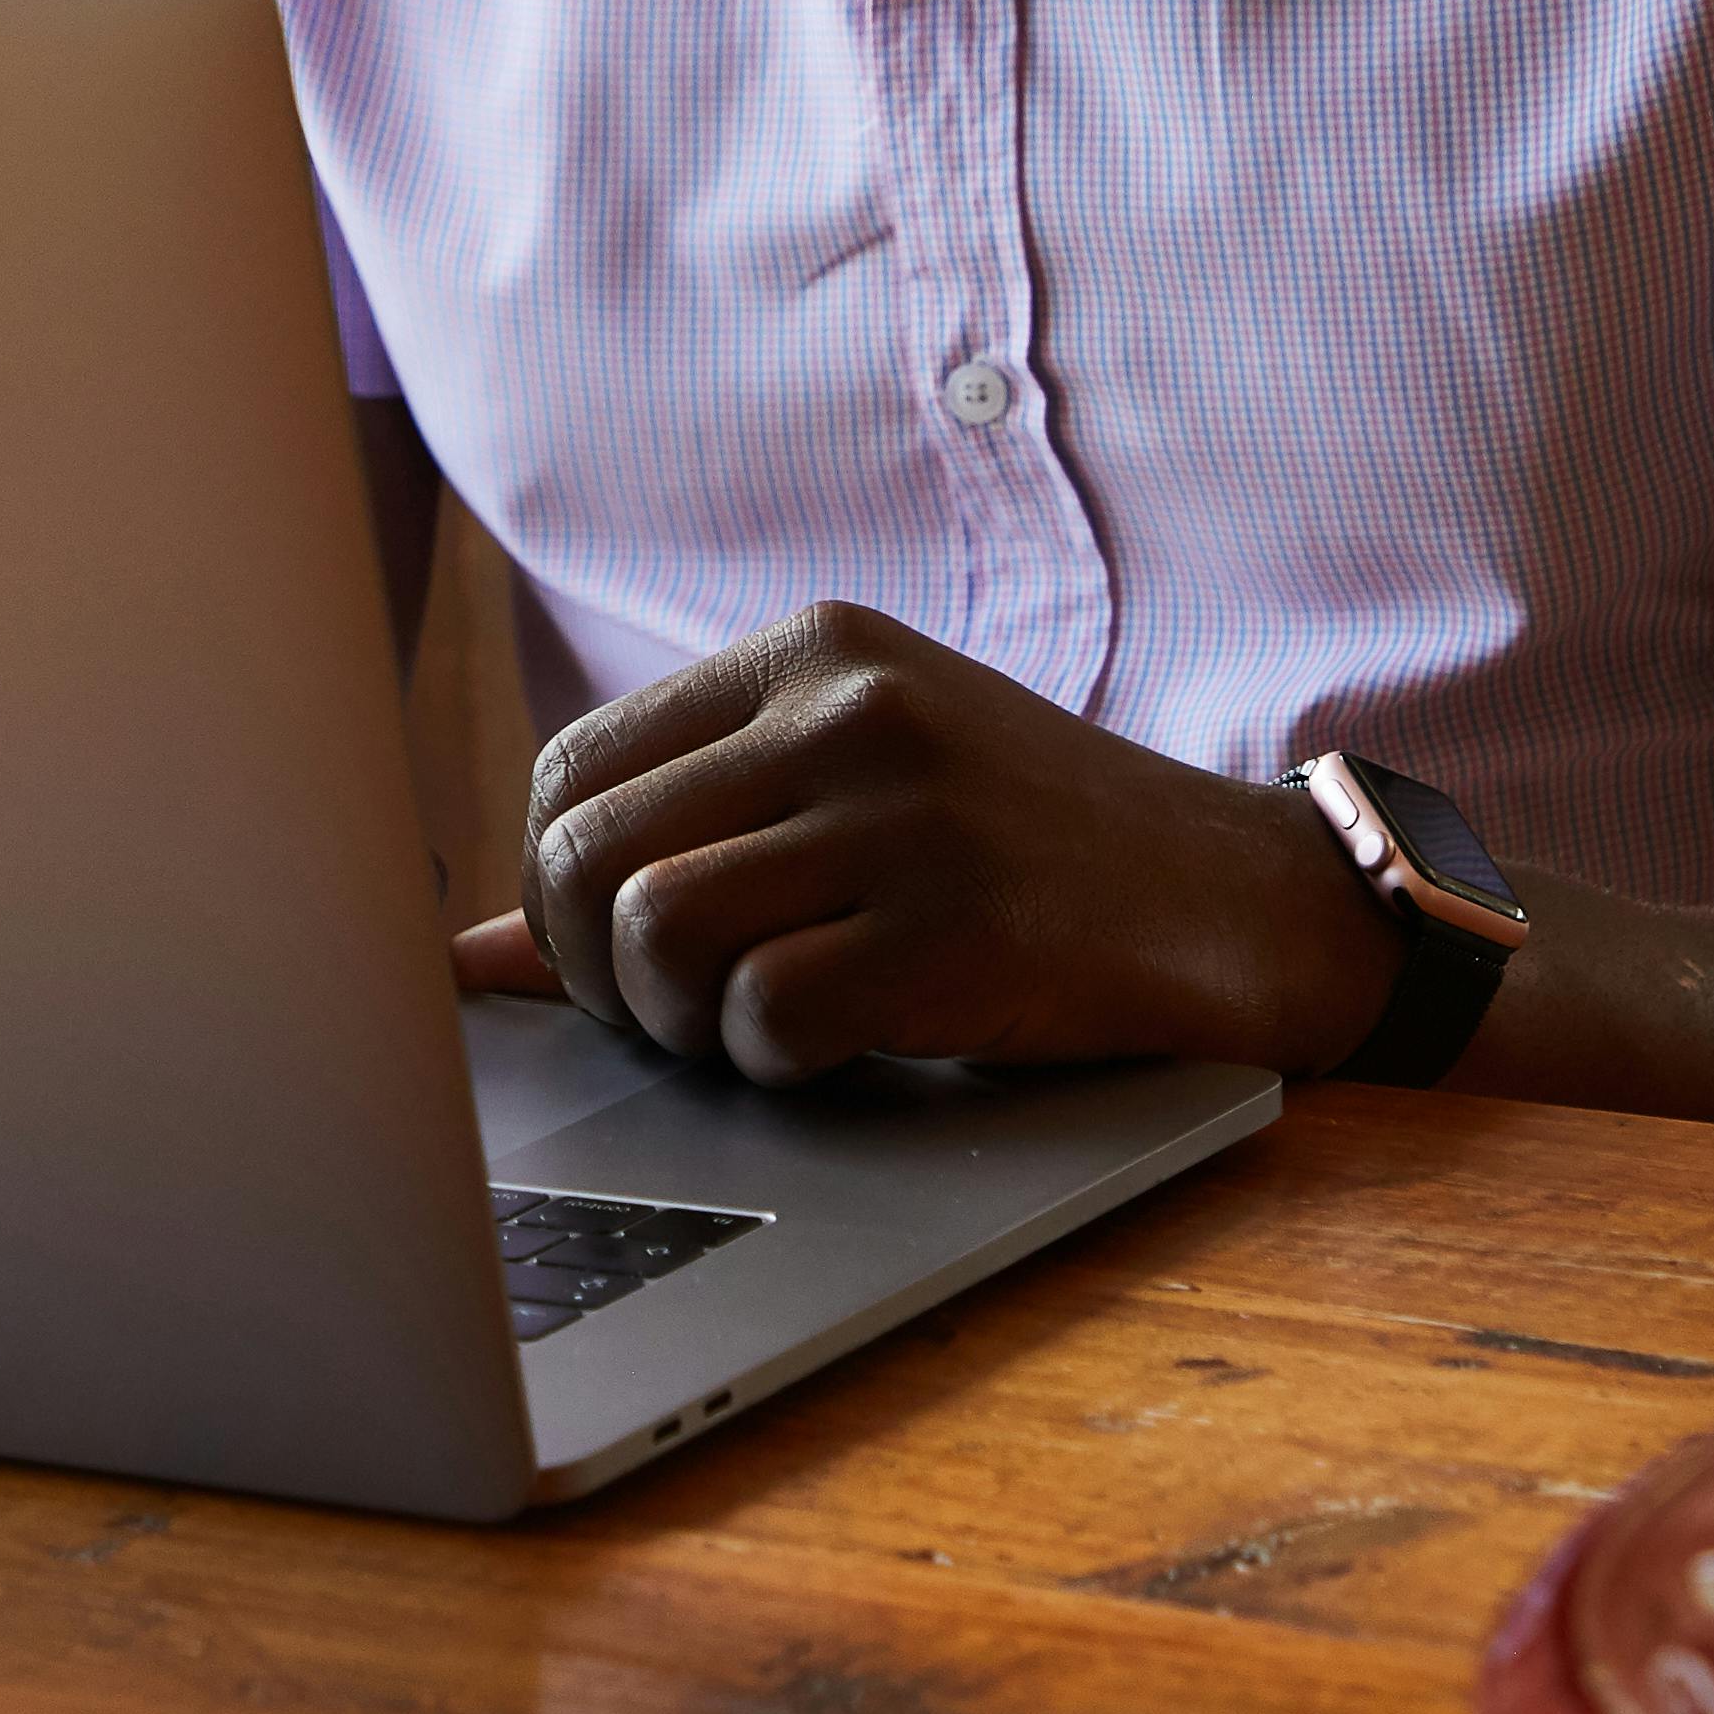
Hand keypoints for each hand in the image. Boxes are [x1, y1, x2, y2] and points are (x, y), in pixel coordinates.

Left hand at [451, 602, 1397, 1083]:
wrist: (1249, 903)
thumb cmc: (1028, 863)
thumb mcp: (856, 802)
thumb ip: (678, 848)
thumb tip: (464, 959)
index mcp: (810, 649)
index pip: (572, 769)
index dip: (559, 894)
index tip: (621, 958)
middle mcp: (849, 706)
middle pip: (588, 854)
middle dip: (599, 972)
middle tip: (677, 1016)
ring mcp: (909, 808)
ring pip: (655, 933)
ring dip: (678, 1024)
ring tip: (754, 1031)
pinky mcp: (963, 923)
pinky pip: (768, 1014)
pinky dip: (775, 1063)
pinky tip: (842, 1051)